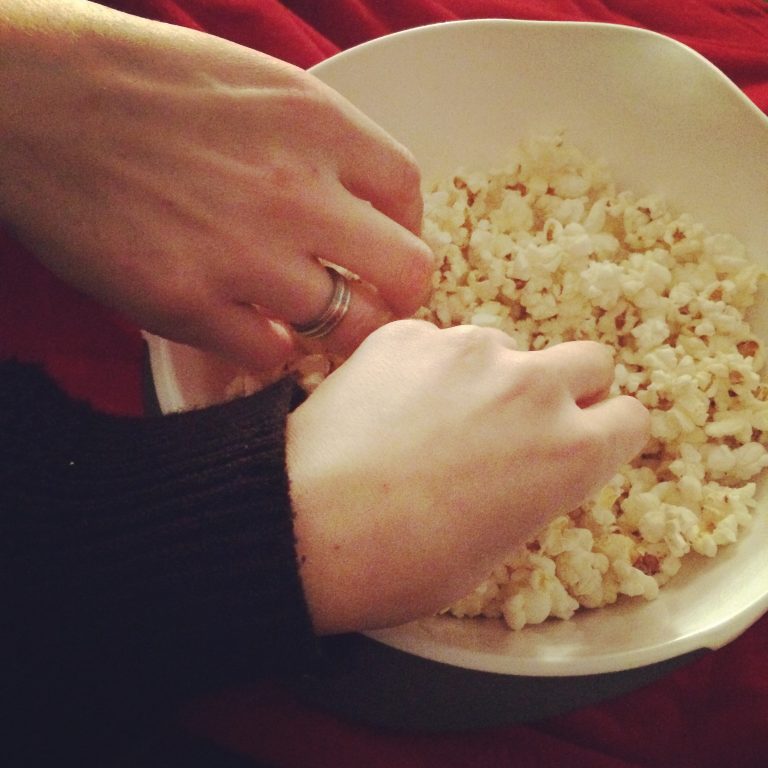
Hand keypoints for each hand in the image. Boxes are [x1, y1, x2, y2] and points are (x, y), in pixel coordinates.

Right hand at [0, 1, 433, 368]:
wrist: (35, 97)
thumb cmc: (142, 82)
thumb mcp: (258, 85)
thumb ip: (323, 144)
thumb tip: (361, 200)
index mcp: (318, 126)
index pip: (409, 194)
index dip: (407, 228)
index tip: (387, 243)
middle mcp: (296, 193)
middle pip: (406, 273)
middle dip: (399, 295)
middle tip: (373, 300)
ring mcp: (244, 255)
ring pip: (348, 327)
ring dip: (339, 332)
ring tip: (314, 323)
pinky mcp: (187, 303)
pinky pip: (270, 355)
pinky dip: (273, 350)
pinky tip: (255, 329)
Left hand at [287, 321, 650, 633]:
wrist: (307, 524)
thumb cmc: (405, 564)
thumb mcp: (496, 545)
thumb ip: (533, 486)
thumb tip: (528, 462)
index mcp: (569, 452)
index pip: (630, 417)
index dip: (605, 431)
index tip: (581, 439)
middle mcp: (532, 386)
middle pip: (589, 360)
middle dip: (567, 386)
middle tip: (517, 418)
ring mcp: (468, 349)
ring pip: (503, 347)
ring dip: (486, 375)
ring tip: (429, 418)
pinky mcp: (409, 332)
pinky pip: (436, 342)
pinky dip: (424, 366)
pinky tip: (385, 405)